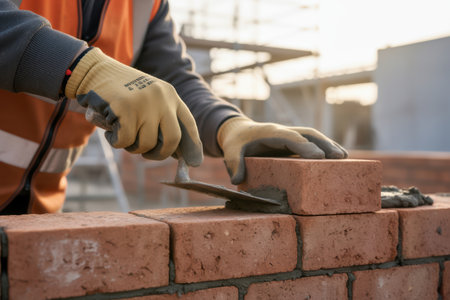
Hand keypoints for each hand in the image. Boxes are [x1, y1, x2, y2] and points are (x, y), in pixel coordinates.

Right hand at [65, 48, 202, 165]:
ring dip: (133, 147)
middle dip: (161, 154)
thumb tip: (176, 153)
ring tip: (123, 133)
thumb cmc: (121, 92)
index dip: (193, 145)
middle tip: (148, 155)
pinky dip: (116, 142)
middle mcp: (162, 98)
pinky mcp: (125, 109)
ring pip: (146, 144)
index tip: (194, 162)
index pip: (189, 124)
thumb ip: (162, 119)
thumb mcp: (148, 99)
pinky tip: (110, 131)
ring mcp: (144, 102)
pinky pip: (125, 141)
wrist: (93, 71)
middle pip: (172, 139)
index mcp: (170, 95)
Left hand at [217, 116, 347, 183]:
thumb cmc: (236, 142)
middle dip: (324, 144)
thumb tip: (237, 180)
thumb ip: (233, 164)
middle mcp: (284, 131)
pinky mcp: (293, 141)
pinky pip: (311, 141)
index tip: (318, 156)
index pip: (291, 138)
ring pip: (313, 136)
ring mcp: (290, 134)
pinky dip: (324, 147)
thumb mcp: (230, 152)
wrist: (238, 130)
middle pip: (308, 134)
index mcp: (271, 132)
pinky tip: (336, 156)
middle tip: (340, 157)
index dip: (304, 146)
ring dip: (329, 145)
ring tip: (344, 157)